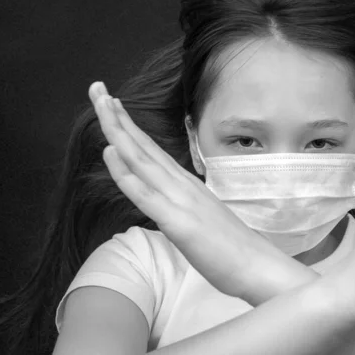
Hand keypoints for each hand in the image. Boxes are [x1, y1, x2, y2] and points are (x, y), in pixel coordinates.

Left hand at [87, 81, 297, 302]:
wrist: (257, 265)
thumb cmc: (233, 248)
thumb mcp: (203, 219)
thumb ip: (186, 205)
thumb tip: (171, 200)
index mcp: (186, 185)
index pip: (152, 151)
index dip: (129, 127)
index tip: (112, 105)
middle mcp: (182, 185)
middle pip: (143, 146)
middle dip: (117, 117)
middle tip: (97, 88)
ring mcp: (181, 201)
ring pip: (142, 160)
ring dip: (118, 131)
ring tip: (101, 103)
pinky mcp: (179, 222)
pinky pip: (147, 195)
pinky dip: (126, 172)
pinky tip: (111, 153)